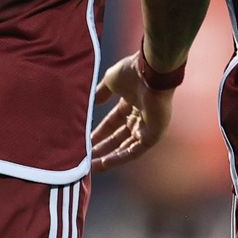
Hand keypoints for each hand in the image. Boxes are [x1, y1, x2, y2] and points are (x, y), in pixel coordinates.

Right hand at [91, 55, 174, 172]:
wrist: (150, 72)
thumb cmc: (133, 72)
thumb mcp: (111, 81)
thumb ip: (102, 92)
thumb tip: (92, 101)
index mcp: (132, 103)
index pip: (113, 123)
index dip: (99, 133)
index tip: (84, 140)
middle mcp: (140, 117)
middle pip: (118, 137)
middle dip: (102, 147)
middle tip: (85, 157)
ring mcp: (148, 127)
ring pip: (125, 147)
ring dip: (108, 156)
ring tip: (90, 165)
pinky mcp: (153, 136)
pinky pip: (134, 151)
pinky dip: (119, 158)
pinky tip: (104, 163)